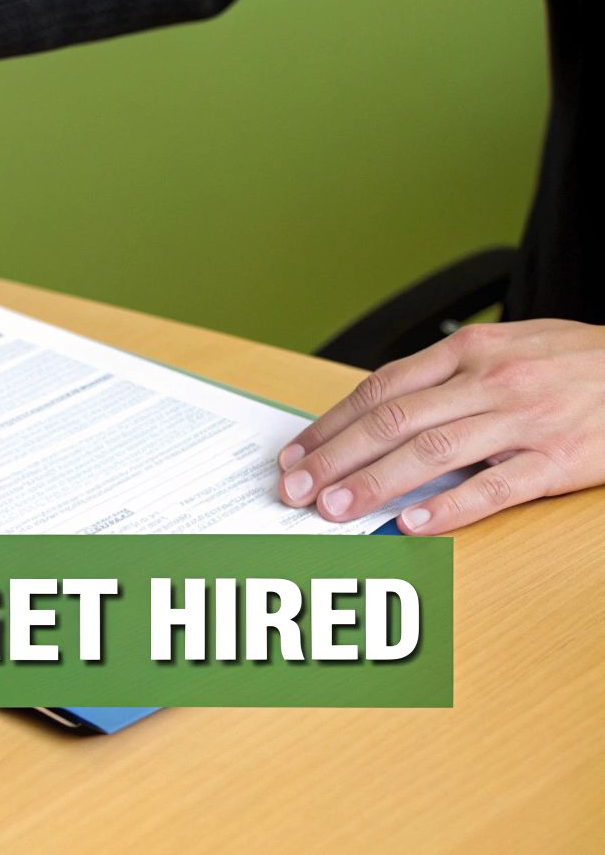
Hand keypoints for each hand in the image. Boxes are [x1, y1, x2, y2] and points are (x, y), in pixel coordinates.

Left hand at [277, 320, 604, 534]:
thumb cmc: (576, 363)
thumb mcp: (508, 347)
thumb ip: (448, 375)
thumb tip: (381, 411)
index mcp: (471, 352)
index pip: (381, 390)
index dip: (332, 424)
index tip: (297, 453)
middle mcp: (490, 383)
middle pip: (393, 421)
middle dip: (335, 457)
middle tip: (295, 488)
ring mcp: (524, 422)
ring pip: (432, 453)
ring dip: (375, 483)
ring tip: (335, 509)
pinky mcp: (558, 460)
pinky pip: (494, 487)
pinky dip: (449, 507)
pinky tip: (411, 525)